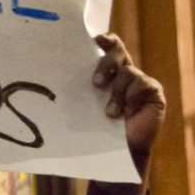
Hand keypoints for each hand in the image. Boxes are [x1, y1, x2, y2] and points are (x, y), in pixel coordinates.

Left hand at [90, 33, 166, 194]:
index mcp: (108, 72)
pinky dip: (131, 99)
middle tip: (95, 84)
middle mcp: (124, 73)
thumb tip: (41, 82)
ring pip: (128, 72)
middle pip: (117, 52)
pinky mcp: (154, 93)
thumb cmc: (97, 131)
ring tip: (110, 114)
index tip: (95, 39)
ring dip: (116, 93)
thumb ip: (76, 91)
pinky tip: (127, 114)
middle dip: (105, 63)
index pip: (108, 46)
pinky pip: (143, 85)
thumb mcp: (84, 107)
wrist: (115, 155)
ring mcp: (140, 82)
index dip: (104, 39)